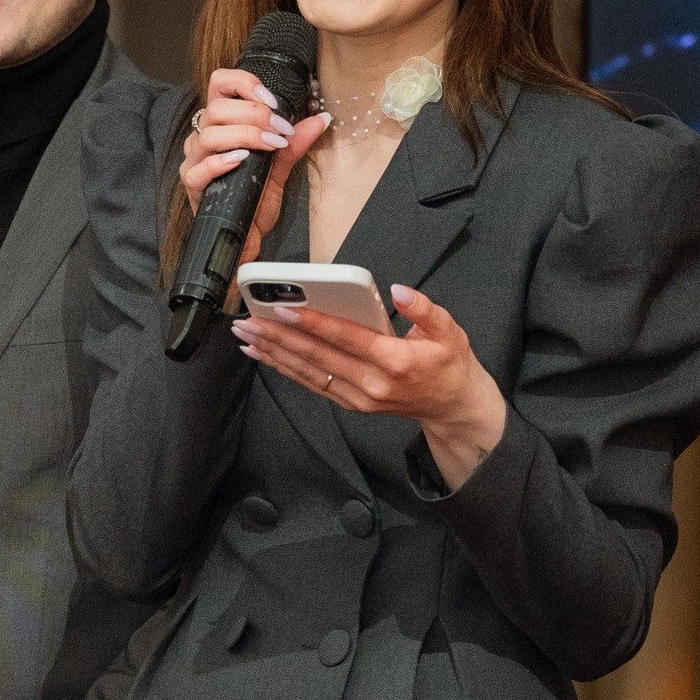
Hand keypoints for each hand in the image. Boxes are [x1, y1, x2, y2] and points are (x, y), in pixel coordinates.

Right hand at [179, 68, 329, 268]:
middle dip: (254, 115)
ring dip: (245, 135)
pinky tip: (242, 161)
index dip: (244, 83)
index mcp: (222, 123)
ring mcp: (195, 160)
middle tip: (280, 130)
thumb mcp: (280, 166)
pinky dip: (222, 162)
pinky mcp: (193, 184)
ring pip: (210, 135)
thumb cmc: (256, 198)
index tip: (271, 100)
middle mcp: (204, 136)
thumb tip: (322, 119)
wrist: (248, 235)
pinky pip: (200, 168)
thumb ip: (295, 143)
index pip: (220, 84)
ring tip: (270, 146)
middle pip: (217, 108)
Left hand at [229, 282, 506, 490]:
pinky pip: (312, 384)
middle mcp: (372, 383)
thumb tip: (399, 292)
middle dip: (278, 337)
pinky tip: (266, 356)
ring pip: (308, 373)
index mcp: (394, 360)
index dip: (313, 322)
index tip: (284, 308)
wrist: (453, 408)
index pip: (346, 338)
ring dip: (274, 354)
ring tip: (246, 337)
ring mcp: (359, 397)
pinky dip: (286, 369)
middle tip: (249, 321)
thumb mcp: (450, 331)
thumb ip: (425, 309)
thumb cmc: (450, 365)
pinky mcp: (352, 403)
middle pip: (317, 356)